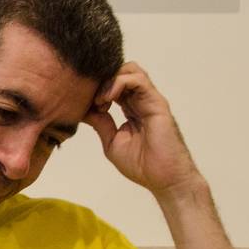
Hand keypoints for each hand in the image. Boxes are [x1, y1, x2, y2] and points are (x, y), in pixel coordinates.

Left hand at [83, 62, 205, 197]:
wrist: (164, 179)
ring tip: (100, 101)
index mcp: (131, 108)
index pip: (114, 84)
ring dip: (109, 80)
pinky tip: (107, 100)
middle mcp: (141, 100)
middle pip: (121, 71)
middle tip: (92, 101)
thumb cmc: (142, 165)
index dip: (96, 89)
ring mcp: (150, 100)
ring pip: (130, 70)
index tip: (85, 105)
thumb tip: (85, 110)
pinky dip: (119, 83)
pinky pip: (138, 80)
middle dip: (102, 81)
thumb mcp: (112, 143)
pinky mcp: (157, 103)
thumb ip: (101, 124)